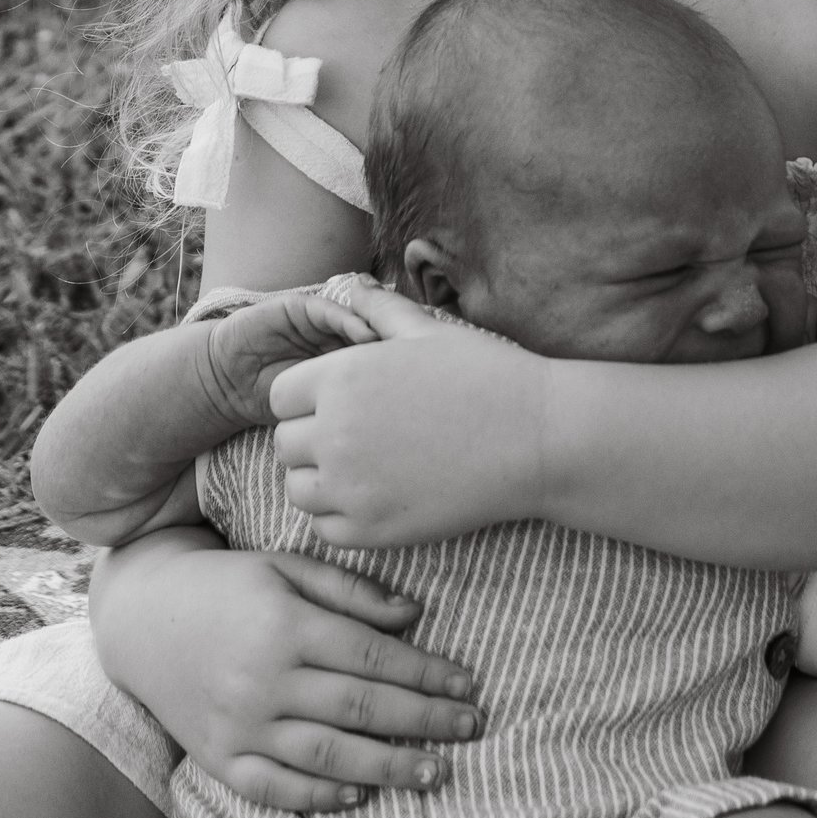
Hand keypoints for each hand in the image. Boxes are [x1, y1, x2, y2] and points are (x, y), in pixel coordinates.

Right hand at [86, 530, 480, 814]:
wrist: (142, 619)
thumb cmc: (227, 586)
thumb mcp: (285, 567)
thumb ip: (351, 592)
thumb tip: (416, 615)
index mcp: (284, 625)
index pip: (372, 657)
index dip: (426, 673)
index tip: (467, 685)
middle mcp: (262, 680)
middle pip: (360, 709)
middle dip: (424, 721)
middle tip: (470, 728)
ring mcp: (238, 725)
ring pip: (326, 757)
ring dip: (388, 768)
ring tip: (435, 772)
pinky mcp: (217, 758)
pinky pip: (274, 788)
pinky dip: (318, 798)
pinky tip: (358, 796)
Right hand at [193, 279, 404, 436]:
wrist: (225, 383)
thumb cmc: (273, 406)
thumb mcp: (319, 417)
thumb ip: (352, 419)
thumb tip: (402, 439)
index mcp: (350, 367)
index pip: (389, 361)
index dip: (412, 370)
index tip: (433, 386)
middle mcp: (339, 339)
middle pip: (382, 336)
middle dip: (403, 347)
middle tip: (425, 362)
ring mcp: (321, 321)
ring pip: (361, 319)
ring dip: (382, 330)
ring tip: (398, 347)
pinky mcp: (299, 307)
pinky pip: (330, 310)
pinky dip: (350, 320)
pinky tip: (365, 335)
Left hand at [269, 307, 550, 547]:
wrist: (536, 439)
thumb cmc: (485, 376)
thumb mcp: (427, 332)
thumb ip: (378, 311)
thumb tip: (350, 287)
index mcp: (341, 378)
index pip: (280, 396)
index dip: (305, 398)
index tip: (339, 402)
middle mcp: (335, 433)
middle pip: (284, 444)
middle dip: (311, 439)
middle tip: (357, 436)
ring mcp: (351, 487)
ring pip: (298, 489)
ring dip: (321, 480)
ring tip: (364, 467)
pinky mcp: (371, 530)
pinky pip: (325, 527)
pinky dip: (342, 517)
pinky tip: (378, 495)